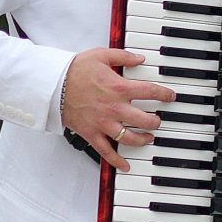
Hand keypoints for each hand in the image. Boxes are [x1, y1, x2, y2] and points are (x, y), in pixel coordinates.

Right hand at [62, 48, 174, 171]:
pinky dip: (117, 161)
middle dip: (156, 121)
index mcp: (119, 88)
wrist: (51, 84)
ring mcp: (104, 123)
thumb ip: (123, 56)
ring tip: (148, 138)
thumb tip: (140, 58)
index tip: (171, 97)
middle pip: (146, 120)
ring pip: (130, 138)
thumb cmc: (74, 70)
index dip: (165, 95)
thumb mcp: (100, 55)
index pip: (151, 92)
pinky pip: (106, 152)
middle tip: (158, 120)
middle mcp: (115, 108)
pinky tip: (126, 166)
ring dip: (143, 140)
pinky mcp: (91, 133)